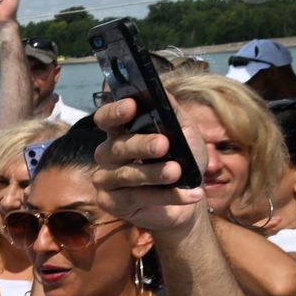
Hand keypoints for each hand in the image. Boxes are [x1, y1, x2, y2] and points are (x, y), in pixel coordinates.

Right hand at [91, 96, 206, 231]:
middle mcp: (108, 154)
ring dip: (154, 173)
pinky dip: (165, 196)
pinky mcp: (111, 203)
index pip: (106, 118)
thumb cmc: (183, 161)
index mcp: (121, 133)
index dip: (114, 112)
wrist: (189, 200)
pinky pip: (135, 198)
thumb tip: (162, 92)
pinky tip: (189, 194)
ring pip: (126, 174)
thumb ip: (174, 113)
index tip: (131, 106)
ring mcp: (105, 180)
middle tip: (163, 144)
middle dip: (141, 145)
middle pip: (117, 147)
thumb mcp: (185, 134)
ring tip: (177, 172)